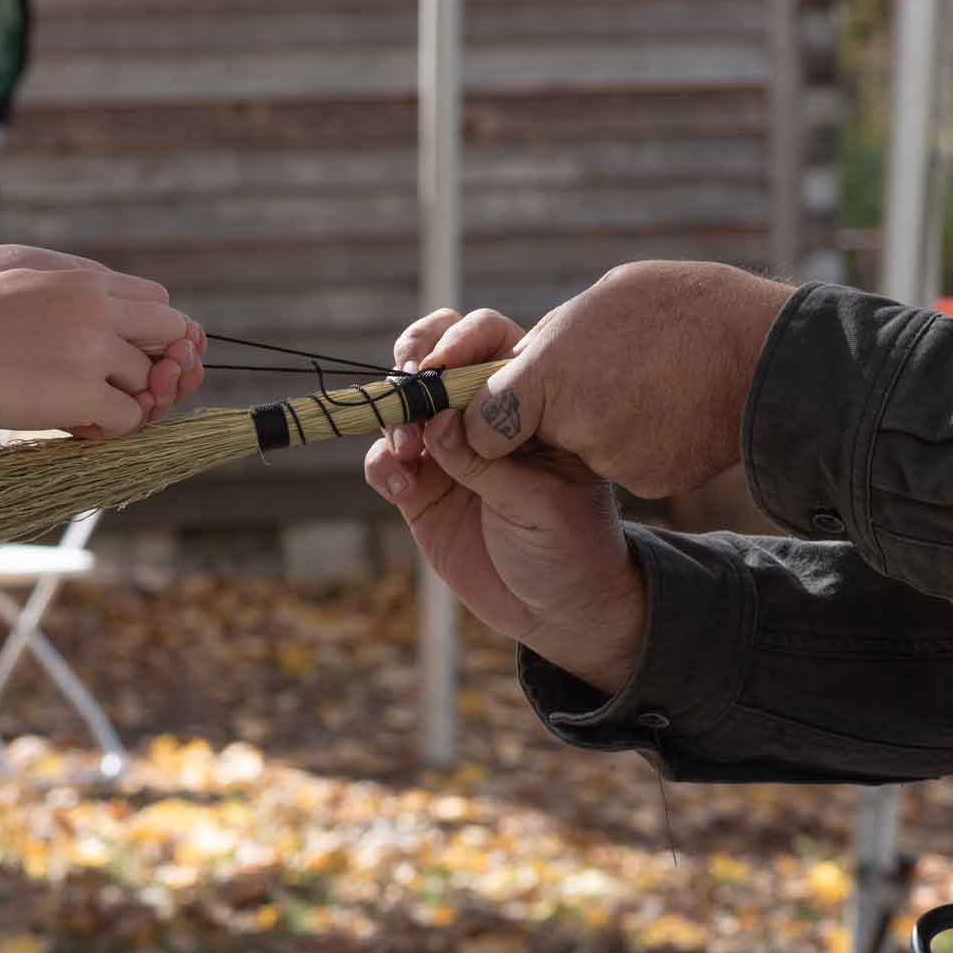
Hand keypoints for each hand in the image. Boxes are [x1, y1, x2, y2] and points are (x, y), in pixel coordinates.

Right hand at [0, 245, 205, 432]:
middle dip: (159, 362)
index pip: (159, 302)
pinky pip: (128, 416)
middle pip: (171, 335)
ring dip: (127, 398)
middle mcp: (100, 311)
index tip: (135, 351)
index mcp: (88, 282)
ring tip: (90, 405)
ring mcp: (95, 351)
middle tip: (127, 383)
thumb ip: (76, 294)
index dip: (155, 331)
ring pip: (149, 381)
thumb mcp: (31, 283)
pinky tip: (83, 423)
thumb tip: (108, 312)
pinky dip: (112, 426)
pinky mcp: (84, 392)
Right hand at [367, 309, 645, 691]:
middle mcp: (485, 415)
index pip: (492, 340)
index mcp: (532, 401)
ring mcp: (448, 450)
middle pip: (437, 355)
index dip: (464, 340)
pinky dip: (381, 465)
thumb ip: (486, 460)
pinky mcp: (418, 489)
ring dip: (394, 416)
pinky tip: (400, 489)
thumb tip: (435, 417)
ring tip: (406, 450)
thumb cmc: (570, 548)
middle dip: (416, 360)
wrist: (555, 612)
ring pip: (402, 404)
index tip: (443, 368)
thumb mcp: (539, 501)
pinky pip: (383, 460)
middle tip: (410, 387)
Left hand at [436, 261, 793, 498]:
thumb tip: (518, 362)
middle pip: (540, 436)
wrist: (771, 355)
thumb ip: (550, 341)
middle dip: (554, 415)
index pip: (484, 425)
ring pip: (588, 449)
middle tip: (601, 377)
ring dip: (606, 424)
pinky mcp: (650, 483)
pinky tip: (673, 408)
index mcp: (548, 377)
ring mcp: (614, 462)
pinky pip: (630, 463)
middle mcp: (574, 429)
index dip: (490, 418)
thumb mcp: (604, 299)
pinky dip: (644, 442)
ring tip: (650, 382)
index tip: (502, 409)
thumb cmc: (683, 308)